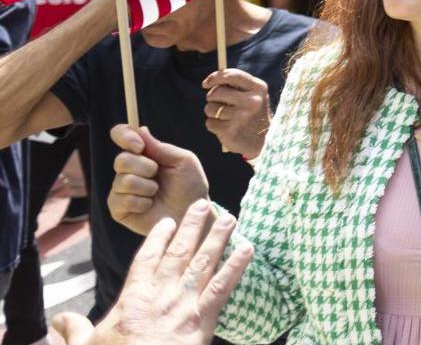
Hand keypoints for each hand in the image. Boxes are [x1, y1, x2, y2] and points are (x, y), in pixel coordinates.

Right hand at [81, 201, 253, 344]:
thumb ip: (75, 330)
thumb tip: (58, 321)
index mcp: (133, 298)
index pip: (147, 258)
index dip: (158, 237)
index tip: (168, 221)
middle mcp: (160, 295)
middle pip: (179, 252)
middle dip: (192, 226)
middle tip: (204, 203)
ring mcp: (183, 305)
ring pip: (204, 262)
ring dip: (217, 238)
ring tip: (230, 217)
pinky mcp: (203, 320)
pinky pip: (223, 287)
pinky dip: (237, 266)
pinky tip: (248, 249)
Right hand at [108, 125, 209, 235]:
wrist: (192, 214)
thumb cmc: (190, 186)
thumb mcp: (183, 161)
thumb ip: (161, 147)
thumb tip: (140, 129)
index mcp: (143, 154)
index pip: (121, 135)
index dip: (124, 136)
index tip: (139, 146)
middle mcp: (129, 169)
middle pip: (121, 159)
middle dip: (145, 167)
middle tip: (158, 175)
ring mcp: (121, 189)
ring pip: (123, 180)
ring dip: (146, 187)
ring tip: (157, 192)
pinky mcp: (118, 208)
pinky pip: (120, 200)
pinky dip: (140, 202)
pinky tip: (149, 205)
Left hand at [202, 69, 271, 157]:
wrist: (265, 140)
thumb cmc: (254, 113)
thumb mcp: (254, 95)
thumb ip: (237, 85)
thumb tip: (211, 79)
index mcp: (258, 88)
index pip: (232, 75)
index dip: (215, 77)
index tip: (205, 83)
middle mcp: (252, 101)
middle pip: (216, 92)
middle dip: (212, 97)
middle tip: (218, 103)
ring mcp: (241, 117)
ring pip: (210, 108)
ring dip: (212, 112)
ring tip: (224, 116)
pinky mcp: (231, 131)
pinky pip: (210, 123)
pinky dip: (213, 125)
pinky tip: (225, 127)